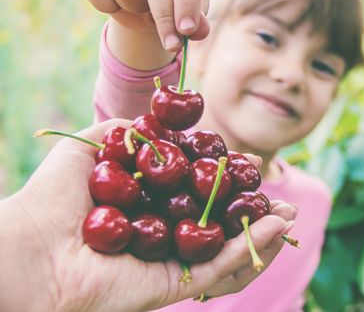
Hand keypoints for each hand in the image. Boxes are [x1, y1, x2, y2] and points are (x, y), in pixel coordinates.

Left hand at [0, 119, 295, 311]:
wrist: (31, 246)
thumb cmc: (53, 195)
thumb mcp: (93, 146)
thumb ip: (126, 131)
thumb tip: (151, 123)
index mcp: (148, 208)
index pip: (198, 196)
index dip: (227, 185)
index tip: (250, 171)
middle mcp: (162, 236)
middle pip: (218, 225)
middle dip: (252, 213)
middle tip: (282, 199)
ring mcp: (169, 261)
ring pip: (226, 250)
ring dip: (261, 233)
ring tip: (289, 214)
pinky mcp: (172, 284)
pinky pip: (218, 267)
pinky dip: (249, 248)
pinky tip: (275, 228)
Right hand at [83, 0, 209, 51]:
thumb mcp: (191, 8)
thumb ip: (197, 19)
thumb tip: (200, 31)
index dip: (186, 1)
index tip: (186, 30)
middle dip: (164, 16)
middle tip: (172, 44)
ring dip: (135, 9)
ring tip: (143, 9)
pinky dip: (110, 7)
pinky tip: (120, 5)